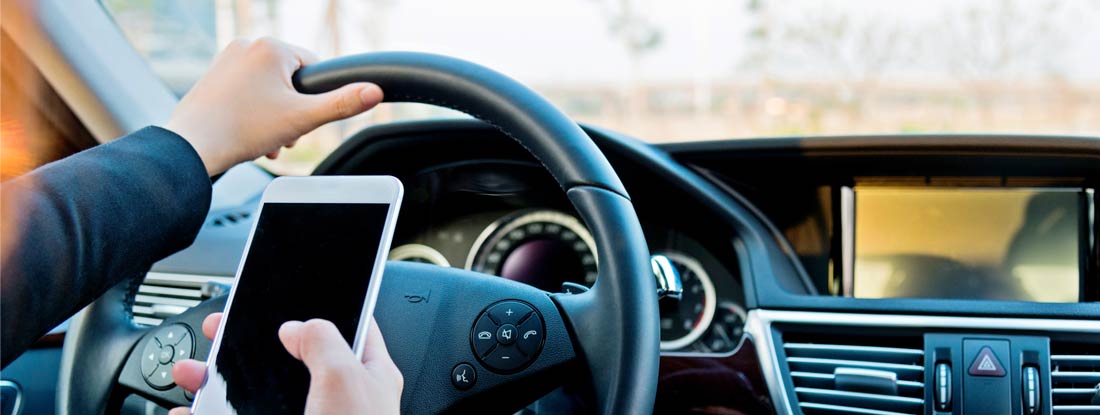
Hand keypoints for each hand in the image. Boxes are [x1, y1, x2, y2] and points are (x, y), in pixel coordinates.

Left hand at [163, 37, 383, 175]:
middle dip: (291, 111)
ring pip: (269, 87)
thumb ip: (341, 104)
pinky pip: (247, 90)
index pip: (314, 69)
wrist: (192, 146)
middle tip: (281, 134)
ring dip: (274, 115)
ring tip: (263, 138)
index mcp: (271, 47)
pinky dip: (252, 112)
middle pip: (290, 80)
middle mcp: (247, 44)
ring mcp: (227, 58)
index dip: (312, 99)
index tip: (299, 119)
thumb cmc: (242, 129)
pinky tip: (246, 133)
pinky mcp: (214, 75)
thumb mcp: (303, 119)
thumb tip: (375, 91)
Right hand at [169, 313, 402, 414]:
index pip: (350, 327)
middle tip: (220, 329)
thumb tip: (297, 326)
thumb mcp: (344, 378)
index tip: (288, 292)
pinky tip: (189, 411)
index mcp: (366, 374)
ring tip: (190, 372)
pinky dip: (209, 414)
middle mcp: (336, 397)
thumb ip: (323, 341)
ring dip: (218, 380)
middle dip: (250, 344)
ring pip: (256, 394)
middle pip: (288, 359)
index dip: (321, 307)